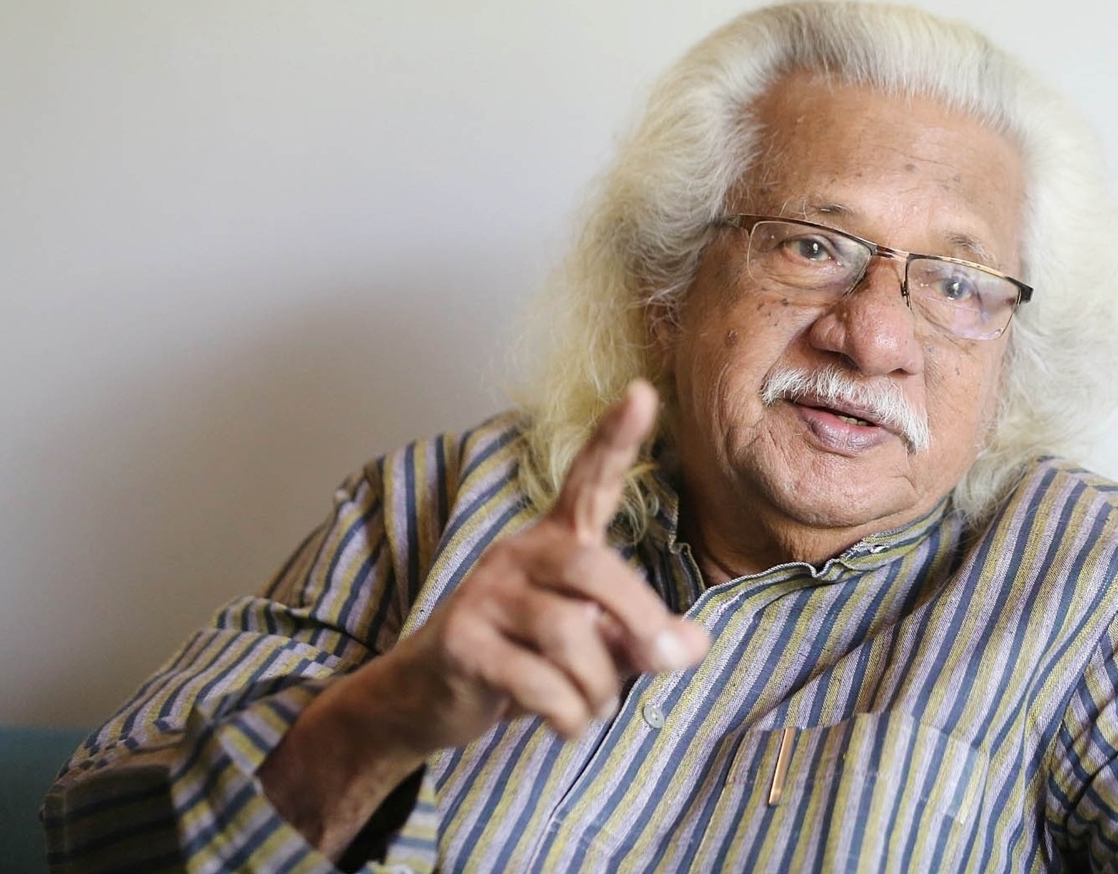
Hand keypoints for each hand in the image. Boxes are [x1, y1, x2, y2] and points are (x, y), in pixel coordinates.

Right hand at [363, 379, 710, 750]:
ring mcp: (484, 595)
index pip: (589, 481)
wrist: (425, 697)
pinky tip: (566, 725)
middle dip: (640, 619)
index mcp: (556, 543)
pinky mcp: (461, 643)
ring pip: (569, 635)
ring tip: (594, 708)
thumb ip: (642, 640)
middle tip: (666, 661)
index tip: (641, 392)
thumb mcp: (593, 646)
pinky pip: (538, 683)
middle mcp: (518, 555)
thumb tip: (693, 647)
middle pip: (594, 570)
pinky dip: (568, 715)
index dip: (615, 439)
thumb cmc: (522, 658)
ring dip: (599, 687)